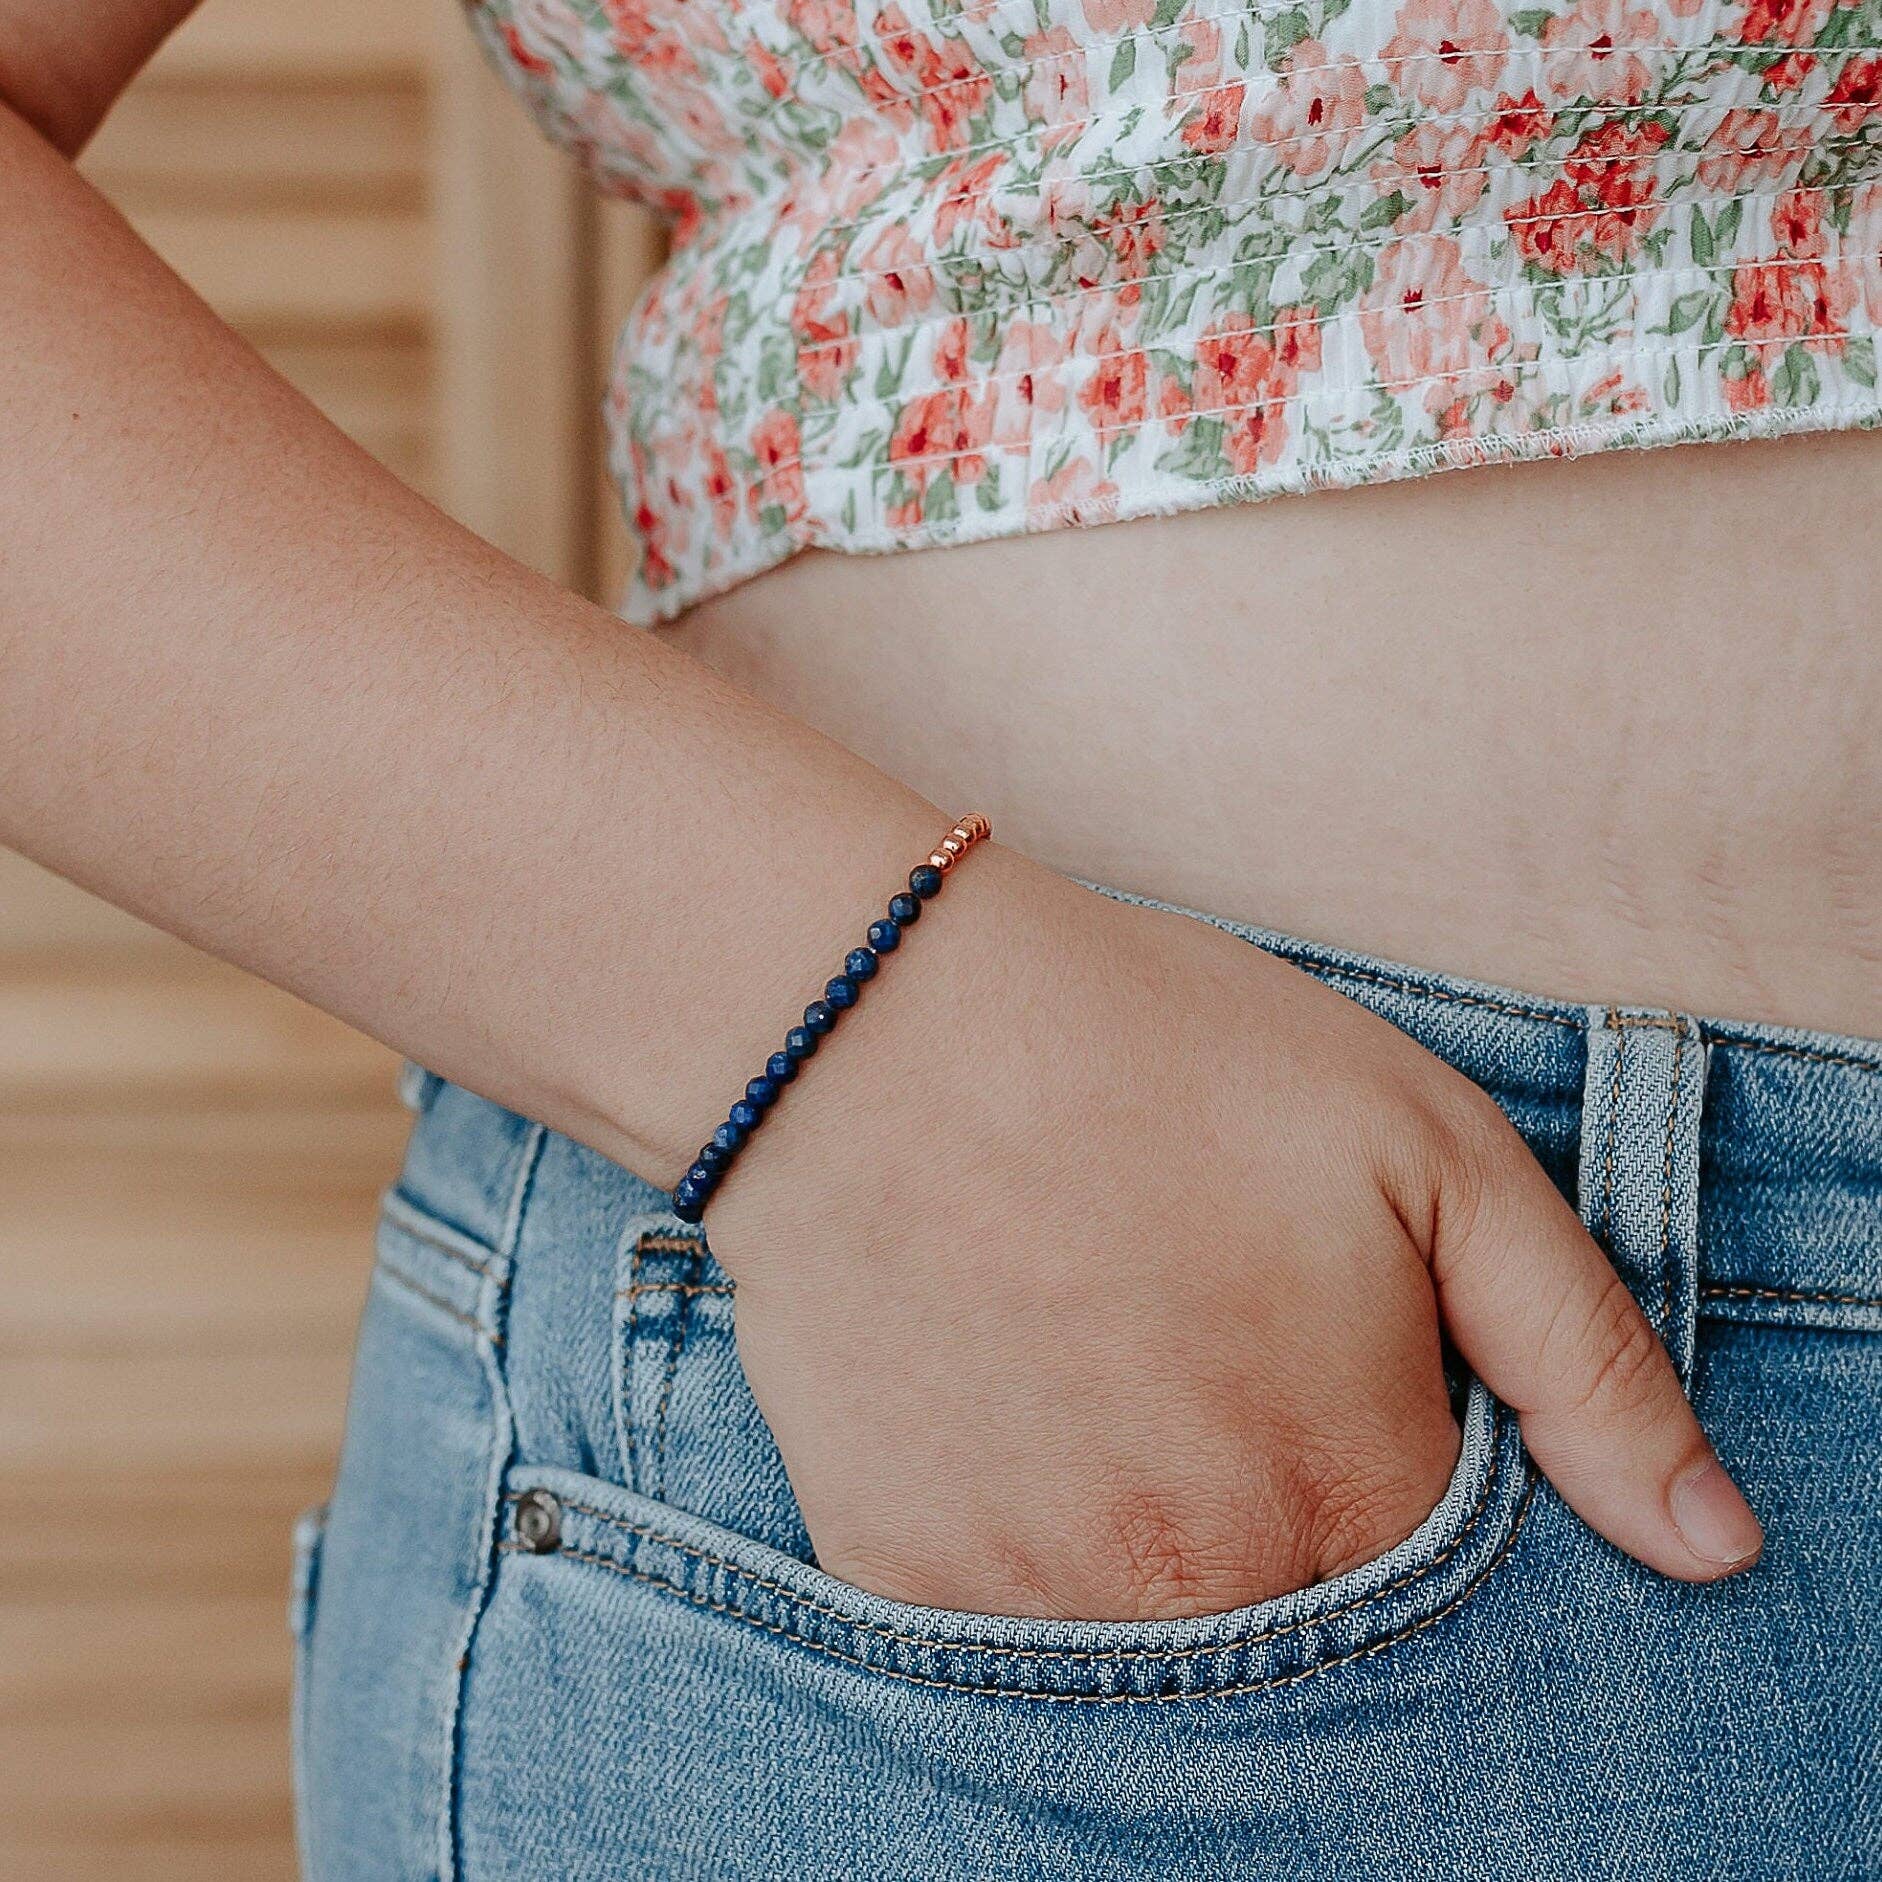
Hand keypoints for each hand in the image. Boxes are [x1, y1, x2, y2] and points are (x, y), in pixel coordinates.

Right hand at [706, 852, 1761, 1619]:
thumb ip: (1589, 1363)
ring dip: (1134, 1508)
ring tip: (1086, 1338)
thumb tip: (1710, 1546)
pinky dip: (1014, 1513)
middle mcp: (1200, 1590)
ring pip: (1141, 1614)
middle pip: (1286, 1606)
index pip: (1434, 1567)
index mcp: (1354, 1495)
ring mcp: (1037, 1603)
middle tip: (1182, 1324)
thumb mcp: (1430, 1154)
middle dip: (1260, 1481)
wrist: (872, 1022)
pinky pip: (998, 1605)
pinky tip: (994, 1380)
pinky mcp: (903, 1578)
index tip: (1304, 1337)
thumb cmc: (1162, 1058)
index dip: (1379, 1438)